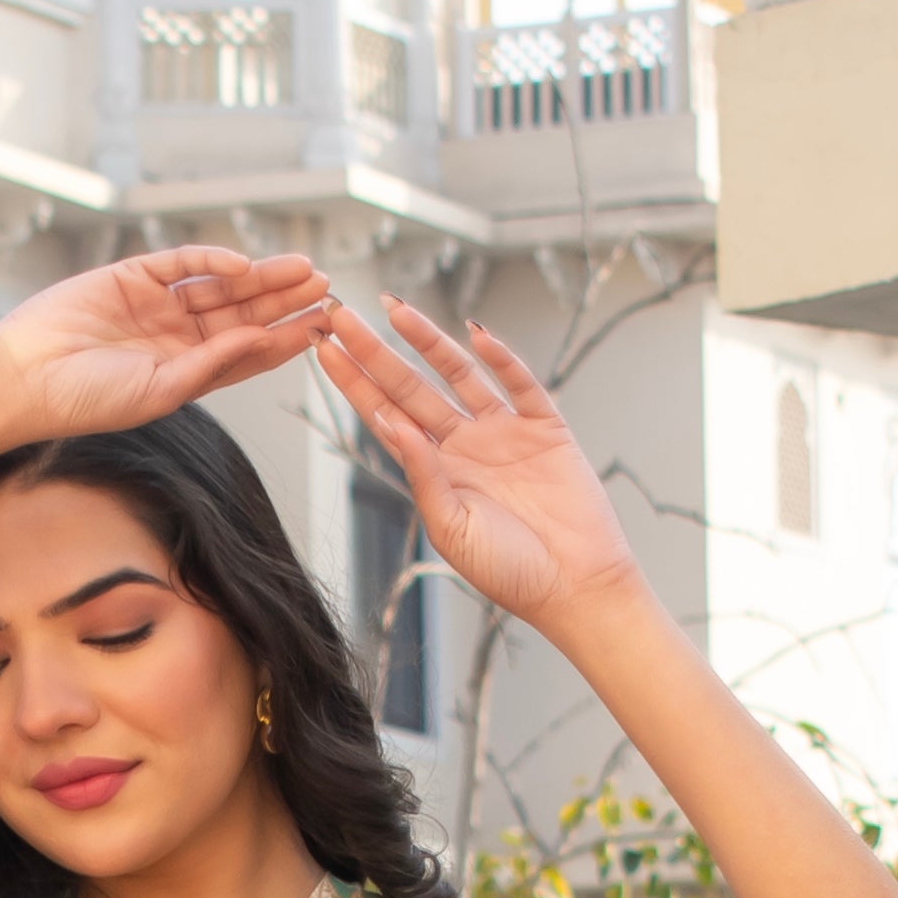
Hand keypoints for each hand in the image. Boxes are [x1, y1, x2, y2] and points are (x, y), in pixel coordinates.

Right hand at [0, 249, 339, 445]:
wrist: (26, 377)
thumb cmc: (86, 400)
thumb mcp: (160, 392)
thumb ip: (211, 365)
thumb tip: (262, 339)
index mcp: (186, 373)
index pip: (248, 354)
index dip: (285, 340)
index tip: (323, 330)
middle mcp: (176, 337)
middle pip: (243, 315)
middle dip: (284, 302)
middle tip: (327, 289)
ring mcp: (156, 304)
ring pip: (221, 286)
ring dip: (262, 277)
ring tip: (304, 270)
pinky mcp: (133, 275)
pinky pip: (182, 263)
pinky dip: (211, 261)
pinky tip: (243, 265)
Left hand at [314, 300, 641, 627]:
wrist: (575, 587)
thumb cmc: (510, 572)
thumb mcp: (452, 529)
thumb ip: (423, 477)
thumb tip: (394, 424)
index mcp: (435, 472)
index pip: (385, 416)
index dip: (354, 382)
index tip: (323, 347)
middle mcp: (464, 445)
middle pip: (410, 386)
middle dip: (375, 351)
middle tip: (340, 313)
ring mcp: (503, 432)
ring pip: (458, 374)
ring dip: (427, 341)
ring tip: (395, 309)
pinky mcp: (545, 428)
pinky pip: (521, 384)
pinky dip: (502, 359)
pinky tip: (476, 334)